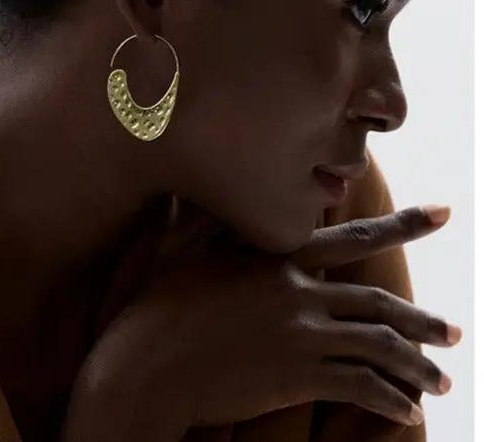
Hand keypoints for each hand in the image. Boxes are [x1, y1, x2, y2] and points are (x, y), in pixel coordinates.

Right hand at [63, 204, 460, 440]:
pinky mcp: (297, 378)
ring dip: (418, 366)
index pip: (353, 236)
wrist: (147, 362)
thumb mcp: (183, 248)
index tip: (442, 214)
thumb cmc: (159, 303)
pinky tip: (405, 411)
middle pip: (378, 304)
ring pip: (380, 348)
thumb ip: (211, 220)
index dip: (402, 224)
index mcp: (278, 257)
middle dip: (423, 321)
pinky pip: (360, 388)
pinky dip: (389, 400)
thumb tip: (215, 189)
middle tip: (454, 332)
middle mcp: (299, 293)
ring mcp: (302, 336)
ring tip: (442, 379)